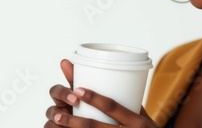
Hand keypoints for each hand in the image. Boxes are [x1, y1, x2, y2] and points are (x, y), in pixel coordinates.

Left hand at [44, 59, 158, 127]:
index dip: (94, 98)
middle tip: (58, 114)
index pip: (112, 107)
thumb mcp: (144, 117)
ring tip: (57, 124)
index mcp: (137, 122)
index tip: (77, 89)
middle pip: (95, 126)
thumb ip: (128, 104)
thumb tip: (108, 78)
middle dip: (73, 121)